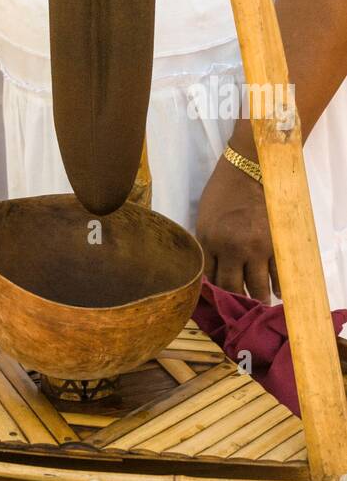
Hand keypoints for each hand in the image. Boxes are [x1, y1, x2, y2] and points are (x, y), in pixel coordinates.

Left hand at [196, 156, 278, 302]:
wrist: (249, 170)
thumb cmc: (223, 191)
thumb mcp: (204, 217)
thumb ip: (207, 244)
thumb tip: (210, 270)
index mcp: (209, 240)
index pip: (208, 277)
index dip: (211, 292)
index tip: (216, 301)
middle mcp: (231, 249)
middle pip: (232, 288)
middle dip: (234, 302)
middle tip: (239, 310)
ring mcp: (255, 249)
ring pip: (256, 288)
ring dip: (257, 300)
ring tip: (259, 306)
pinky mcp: (275, 245)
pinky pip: (277, 275)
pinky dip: (277, 287)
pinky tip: (276, 292)